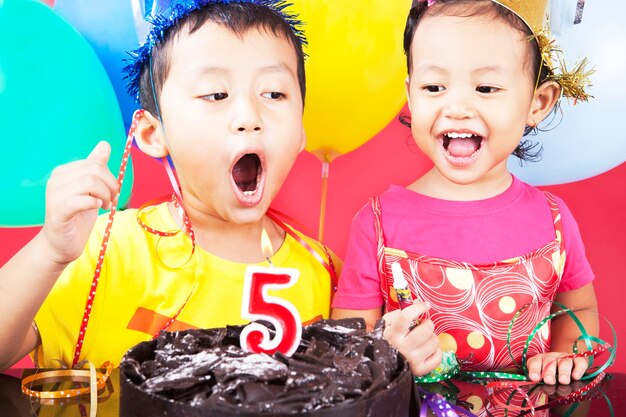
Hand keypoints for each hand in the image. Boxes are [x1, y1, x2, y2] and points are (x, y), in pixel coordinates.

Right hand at [41, 141, 117, 266]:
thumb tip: (105, 144)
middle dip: (110, 185)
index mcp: (64, 172)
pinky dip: (95, 203)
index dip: (110, 178)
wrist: (61, 244)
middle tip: (112, 200)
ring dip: (105, 195)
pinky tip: (95, 209)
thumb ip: (96, 167)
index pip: (95, 163)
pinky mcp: (59, 210)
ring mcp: (55, 194)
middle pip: (94, 170)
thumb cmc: (78, 216)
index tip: (113, 193)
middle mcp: (56, 179)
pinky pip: (82, 199)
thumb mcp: (92, 189)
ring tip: (105, 206)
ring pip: (90, 182)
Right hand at [382, 301, 441, 375]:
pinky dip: (436, 351)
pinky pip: (438, 357)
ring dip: (432, 337)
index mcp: (393, 333)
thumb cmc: (388, 339)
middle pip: (425, 330)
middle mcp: (403, 347)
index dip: (418, 308)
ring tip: (425, 338)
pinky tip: (429, 349)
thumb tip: (418, 302)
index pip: (407, 316)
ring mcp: (413, 360)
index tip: (425, 305)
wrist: (382, 363)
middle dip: (428, 323)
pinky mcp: (420, 370)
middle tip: (424, 324)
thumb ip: (401, 311)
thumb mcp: (387, 323)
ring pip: (434, 342)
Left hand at [527, 351, 588, 384]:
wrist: (571, 374)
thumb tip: (541, 389)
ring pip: (564, 362)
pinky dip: (578, 370)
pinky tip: (576, 377)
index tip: (534, 378)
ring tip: (563, 381)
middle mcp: (552, 357)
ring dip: (563, 372)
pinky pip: (580, 363)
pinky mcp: (580, 361)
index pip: (535, 362)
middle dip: (549, 372)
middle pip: (549, 362)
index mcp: (540, 361)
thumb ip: (543, 386)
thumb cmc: (554, 382)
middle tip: (549, 381)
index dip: (534, 370)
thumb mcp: (546, 384)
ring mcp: (566, 357)